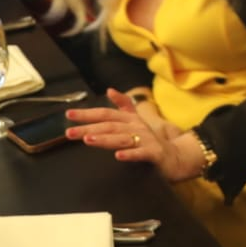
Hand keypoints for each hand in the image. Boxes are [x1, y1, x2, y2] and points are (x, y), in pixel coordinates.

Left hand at [65, 89, 200, 180]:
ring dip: (105, 139)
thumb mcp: (137, 120)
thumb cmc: (152, 140)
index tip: (68, 115)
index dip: (87, 114)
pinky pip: (141, 153)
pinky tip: (118, 156)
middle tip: (70, 132)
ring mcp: (145, 140)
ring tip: (88, 140)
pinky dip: (130, 154)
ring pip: (122, 138)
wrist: (177, 156)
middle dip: (89, 128)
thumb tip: (110, 90)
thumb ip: (123, 105)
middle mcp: (136, 127)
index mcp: (129, 119)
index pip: (105, 114)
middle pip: (109, 126)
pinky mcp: (155, 153)